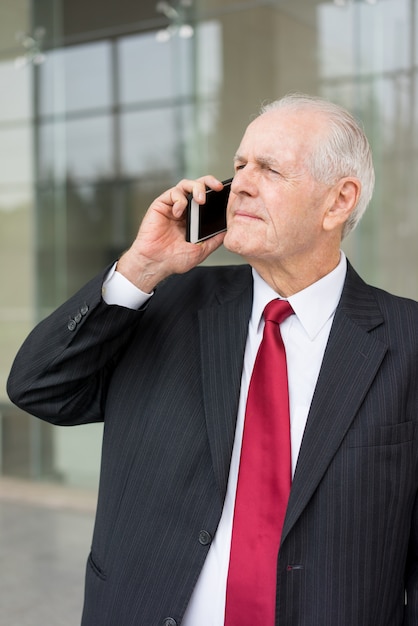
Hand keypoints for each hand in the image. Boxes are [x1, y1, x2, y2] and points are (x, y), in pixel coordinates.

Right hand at [116, 176, 225, 292]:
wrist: (155, 263)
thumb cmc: (174, 259)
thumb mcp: (201, 250)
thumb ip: (214, 239)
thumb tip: (229, 230)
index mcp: (194, 219)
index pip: (207, 198)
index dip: (216, 193)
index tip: (227, 194)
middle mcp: (184, 210)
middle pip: (198, 186)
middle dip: (209, 182)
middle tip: (216, 187)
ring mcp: (173, 206)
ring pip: (186, 185)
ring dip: (196, 188)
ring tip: (200, 200)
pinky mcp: (161, 205)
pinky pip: (173, 193)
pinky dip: (179, 200)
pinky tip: (178, 213)